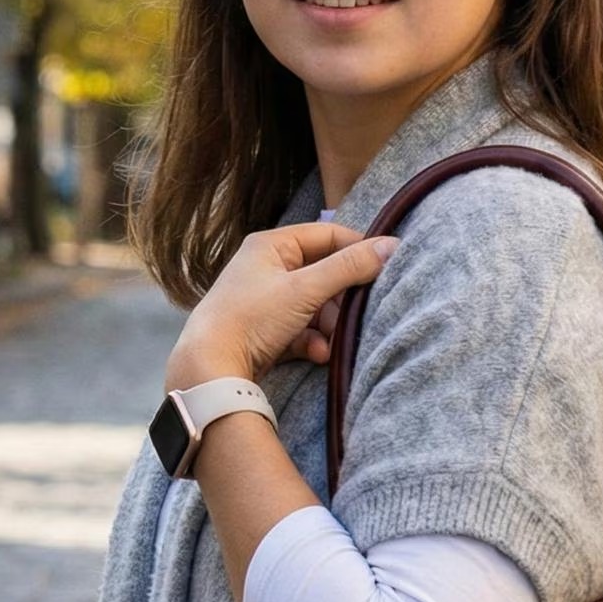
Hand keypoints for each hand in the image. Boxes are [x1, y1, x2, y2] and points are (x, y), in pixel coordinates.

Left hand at [166, 222, 399, 388]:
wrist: (210, 366)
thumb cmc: (251, 318)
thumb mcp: (306, 289)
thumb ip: (349, 267)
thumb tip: (393, 246)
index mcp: (270, 245)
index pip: (326, 234)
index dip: (356, 249)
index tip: (383, 268)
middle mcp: (265, 267)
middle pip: (322, 273)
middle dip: (342, 297)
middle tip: (359, 311)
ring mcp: (263, 300)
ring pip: (313, 304)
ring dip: (329, 323)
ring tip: (334, 339)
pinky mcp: (262, 330)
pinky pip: (299, 328)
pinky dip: (312, 340)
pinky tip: (318, 354)